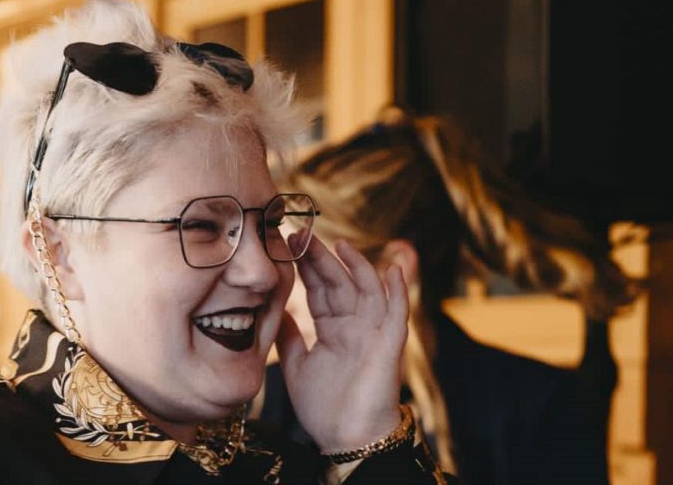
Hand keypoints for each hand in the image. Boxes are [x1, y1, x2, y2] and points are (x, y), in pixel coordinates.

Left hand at [276, 236, 408, 452]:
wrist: (345, 439)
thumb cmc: (324, 407)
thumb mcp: (295, 365)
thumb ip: (288, 337)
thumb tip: (273, 309)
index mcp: (332, 329)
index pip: (319, 289)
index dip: (305, 266)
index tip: (287, 242)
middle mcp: (354, 326)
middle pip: (339, 283)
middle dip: (321, 258)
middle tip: (302, 233)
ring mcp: (372, 333)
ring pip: (366, 290)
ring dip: (357, 266)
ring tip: (340, 243)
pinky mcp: (389, 346)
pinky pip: (397, 314)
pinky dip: (398, 292)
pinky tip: (394, 270)